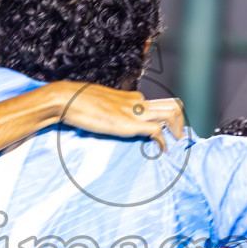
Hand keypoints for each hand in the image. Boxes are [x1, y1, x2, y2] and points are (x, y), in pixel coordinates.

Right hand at [53, 83, 185, 149]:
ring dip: (177, 130)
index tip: (168, 130)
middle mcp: (137, 101)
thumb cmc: (77, 102)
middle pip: (172, 105)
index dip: (166, 118)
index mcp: (131, 97)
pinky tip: (163, 150)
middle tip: (179, 137)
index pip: (158, 104)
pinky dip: (163, 142)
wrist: (67, 99)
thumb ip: (111, 111)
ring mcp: (134, 111)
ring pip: (171, 113)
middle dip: (179, 122)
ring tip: (177, 143)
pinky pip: (157, 131)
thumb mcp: (100, 105)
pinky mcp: (130, 123)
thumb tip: (110, 120)